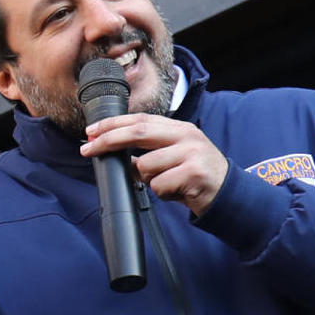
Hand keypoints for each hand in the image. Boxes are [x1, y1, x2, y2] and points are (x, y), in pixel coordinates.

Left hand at [79, 113, 228, 215]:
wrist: (227, 195)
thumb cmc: (194, 177)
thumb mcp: (172, 159)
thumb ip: (147, 154)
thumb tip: (114, 155)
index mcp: (179, 129)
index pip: (140, 120)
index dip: (113, 125)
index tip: (91, 132)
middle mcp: (186, 136)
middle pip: (138, 132)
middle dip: (109, 140)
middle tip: (88, 149)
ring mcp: (192, 153)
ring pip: (146, 166)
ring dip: (147, 180)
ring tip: (166, 183)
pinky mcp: (194, 173)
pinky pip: (159, 185)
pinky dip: (161, 193)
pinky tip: (177, 192)